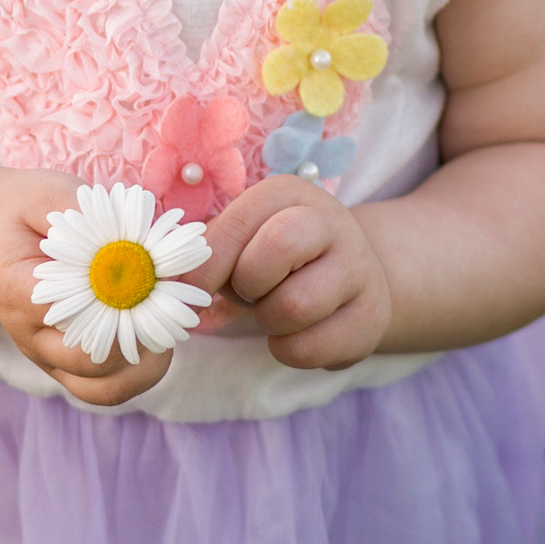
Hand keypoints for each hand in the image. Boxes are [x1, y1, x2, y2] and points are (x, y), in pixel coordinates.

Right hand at [0, 169, 178, 408]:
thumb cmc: (27, 209)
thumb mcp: (47, 193)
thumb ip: (88, 216)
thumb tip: (140, 240)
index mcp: (20, 292)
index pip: (76, 315)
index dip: (124, 302)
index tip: (158, 276)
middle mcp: (30, 336)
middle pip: (93, 364)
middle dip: (143, 338)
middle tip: (173, 306)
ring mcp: (48, 358)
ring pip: (103, 390)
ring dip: (145, 368)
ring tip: (168, 329)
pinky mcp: (67, 366)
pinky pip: (106, 389)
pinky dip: (139, 373)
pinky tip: (158, 339)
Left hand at [200, 177, 392, 370]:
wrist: (350, 275)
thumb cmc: (275, 257)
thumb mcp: (244, 238)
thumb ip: (209, 250)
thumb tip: (173, 278)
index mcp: (289, 194)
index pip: (240, 222)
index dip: (209, 263)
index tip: (194, 286)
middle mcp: (332, 222)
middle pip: (278, 249)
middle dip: (247, 284)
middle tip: (247, 293)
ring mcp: (359, 269)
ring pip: (296, 305)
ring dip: (267, 321)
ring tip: (272, 311)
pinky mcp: (371, 317)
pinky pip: (312, 348)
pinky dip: (288, 349)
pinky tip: (294, 333)